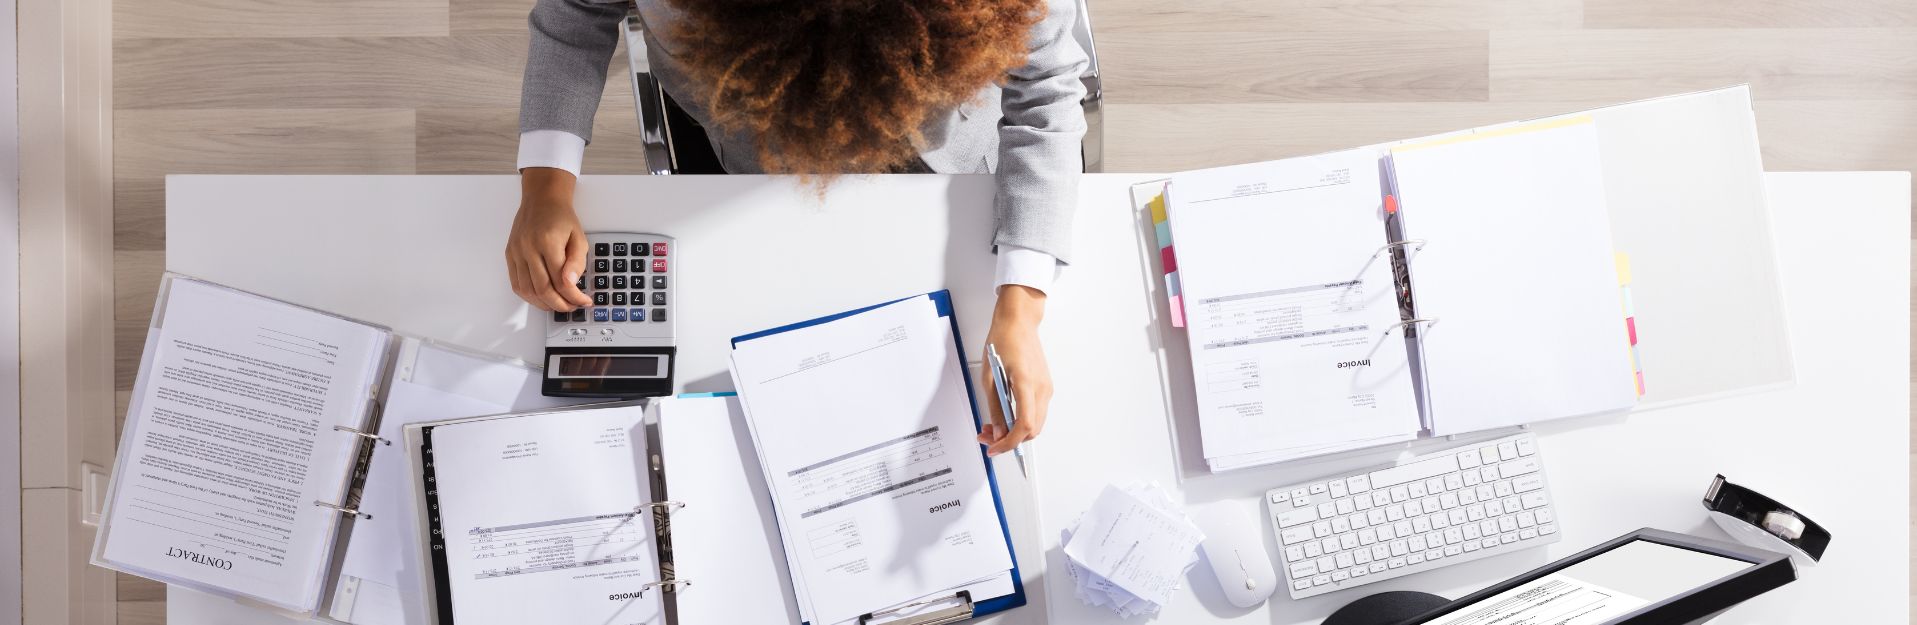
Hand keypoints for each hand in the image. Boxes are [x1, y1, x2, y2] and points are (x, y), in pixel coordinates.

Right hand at [506, 168, 592, 311]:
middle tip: (573, 307)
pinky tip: (542, 298)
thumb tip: (571, 284)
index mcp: (548, 242)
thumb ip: (577, 262)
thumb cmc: (561, 217)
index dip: (574, 297)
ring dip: (544, 304)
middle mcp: (528, 248)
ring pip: (528, 290)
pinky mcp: (510, 255)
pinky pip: (516, 284)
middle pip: (543, 289)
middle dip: (560, 304)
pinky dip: (529, 296)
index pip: (561, 281)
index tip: (584, 301)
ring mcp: (516, 252)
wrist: (542, 199)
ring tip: (559, 304)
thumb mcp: (579, 237)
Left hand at [978, 285, 1052, 455]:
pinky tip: (1005, 415)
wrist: (1019, 321)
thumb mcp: (989, 376)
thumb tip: (997, 430)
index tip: (993, 448)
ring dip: (1015, 430)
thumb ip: (995, 407)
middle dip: (1010, 439)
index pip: (1024, 425)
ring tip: (993, 426)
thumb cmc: (1003, 341)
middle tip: (987, 437)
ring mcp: (1046, 388)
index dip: (1009, 442)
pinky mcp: (1045, 387)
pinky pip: (1036, 412)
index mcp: (1026, 383)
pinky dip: (1021, 420)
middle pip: (1032, 430)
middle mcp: (1042, 389)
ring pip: (1035, 423)